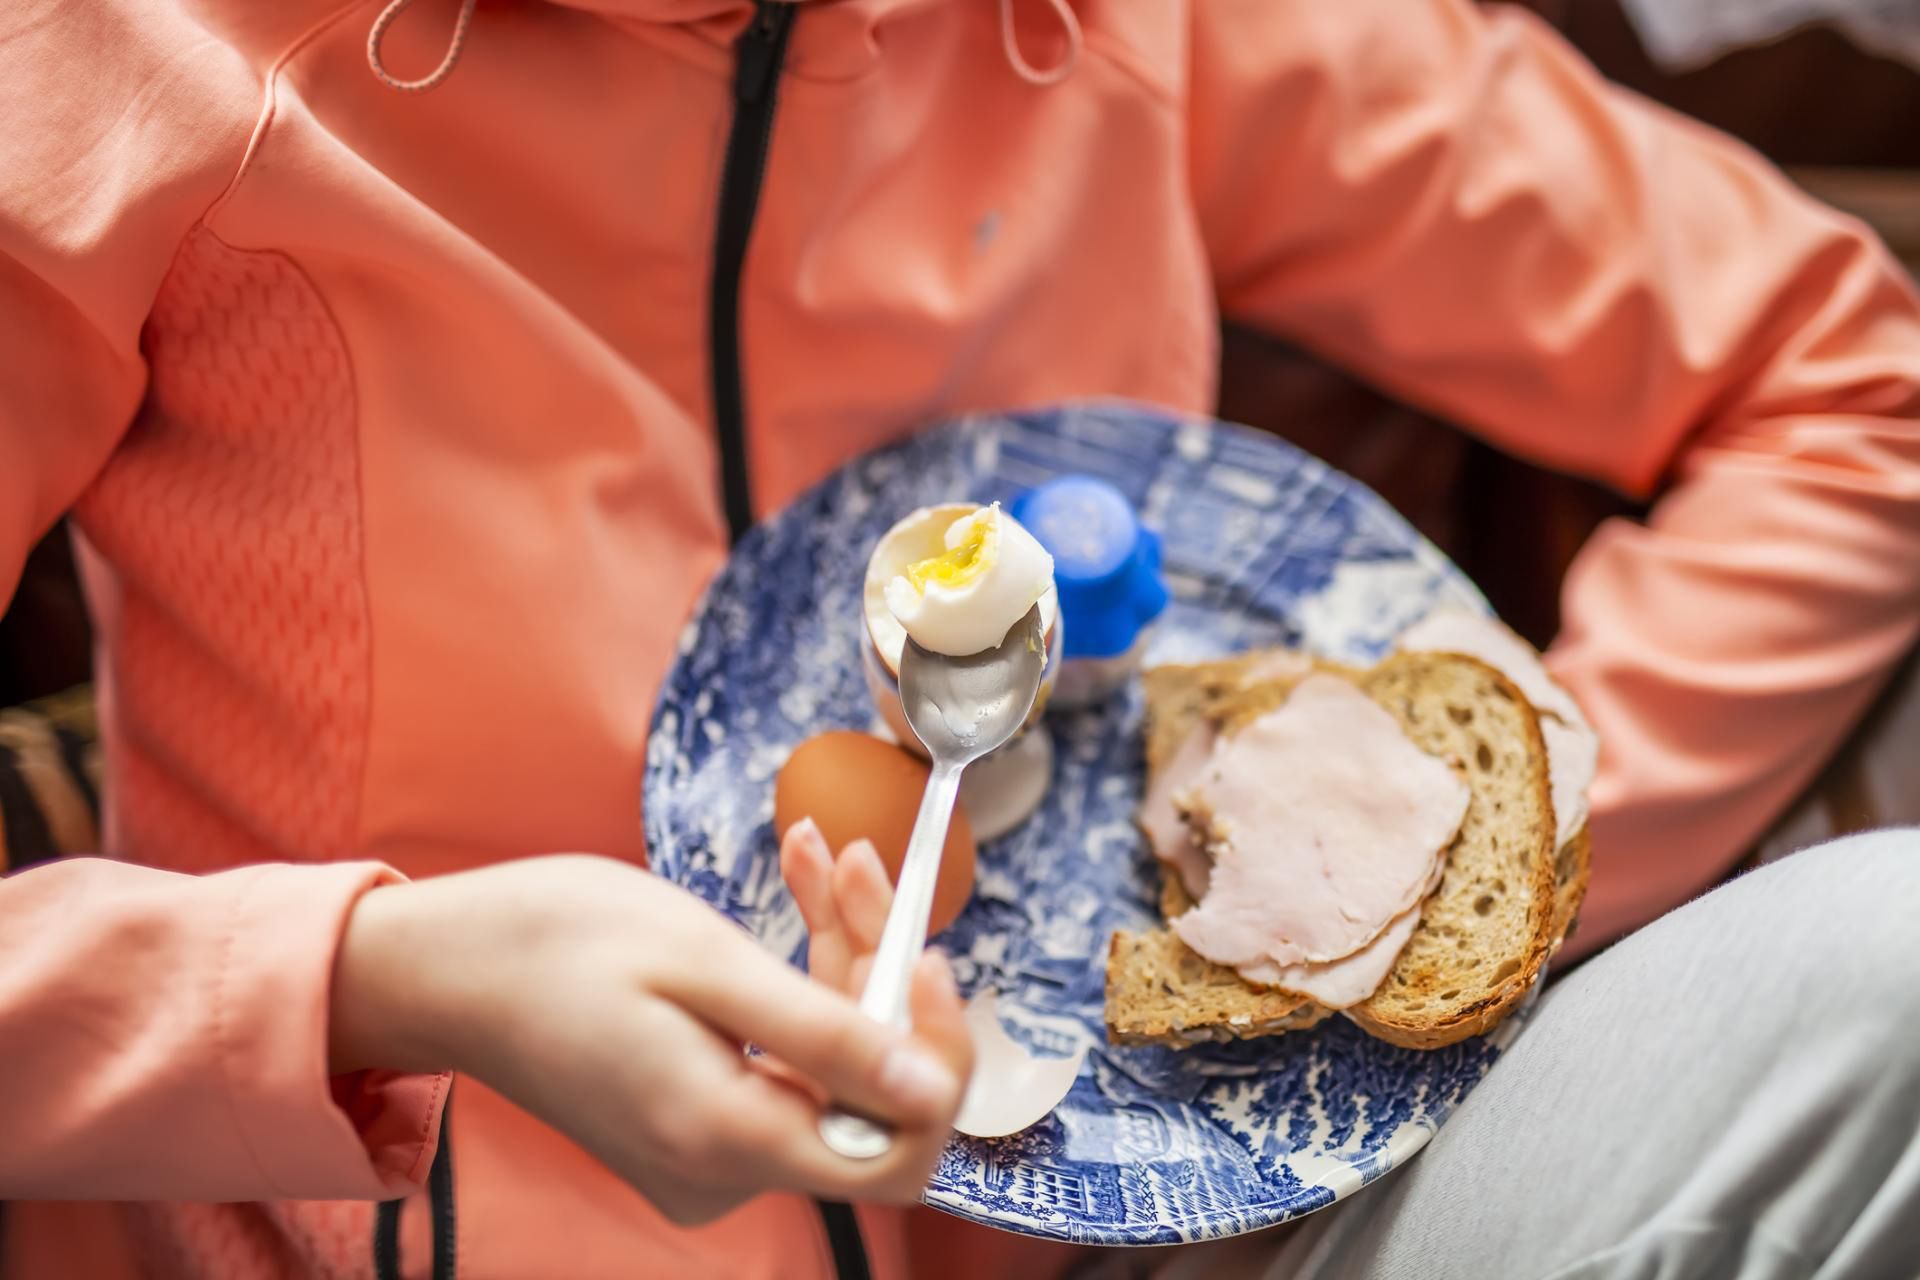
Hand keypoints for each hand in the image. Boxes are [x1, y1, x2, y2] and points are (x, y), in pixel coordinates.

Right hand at [328, 836, 970, 1223]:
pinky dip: (800, 976)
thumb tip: (929, 1088)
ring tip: (819, 854)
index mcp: (726, 1136)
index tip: (926, 955)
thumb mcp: (702, 962)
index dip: (937, 1058)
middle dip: (881, 972)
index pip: (898, 1147)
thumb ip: (825, 1033)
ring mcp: (709, 1152)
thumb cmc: (551, 944)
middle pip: (868, 1089)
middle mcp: (723, 1169)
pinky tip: (793, 886)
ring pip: (832, 1062)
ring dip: (843, 954)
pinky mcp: (698, 1121)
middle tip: (855, 865)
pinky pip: (787, 1057)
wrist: (443, 964)